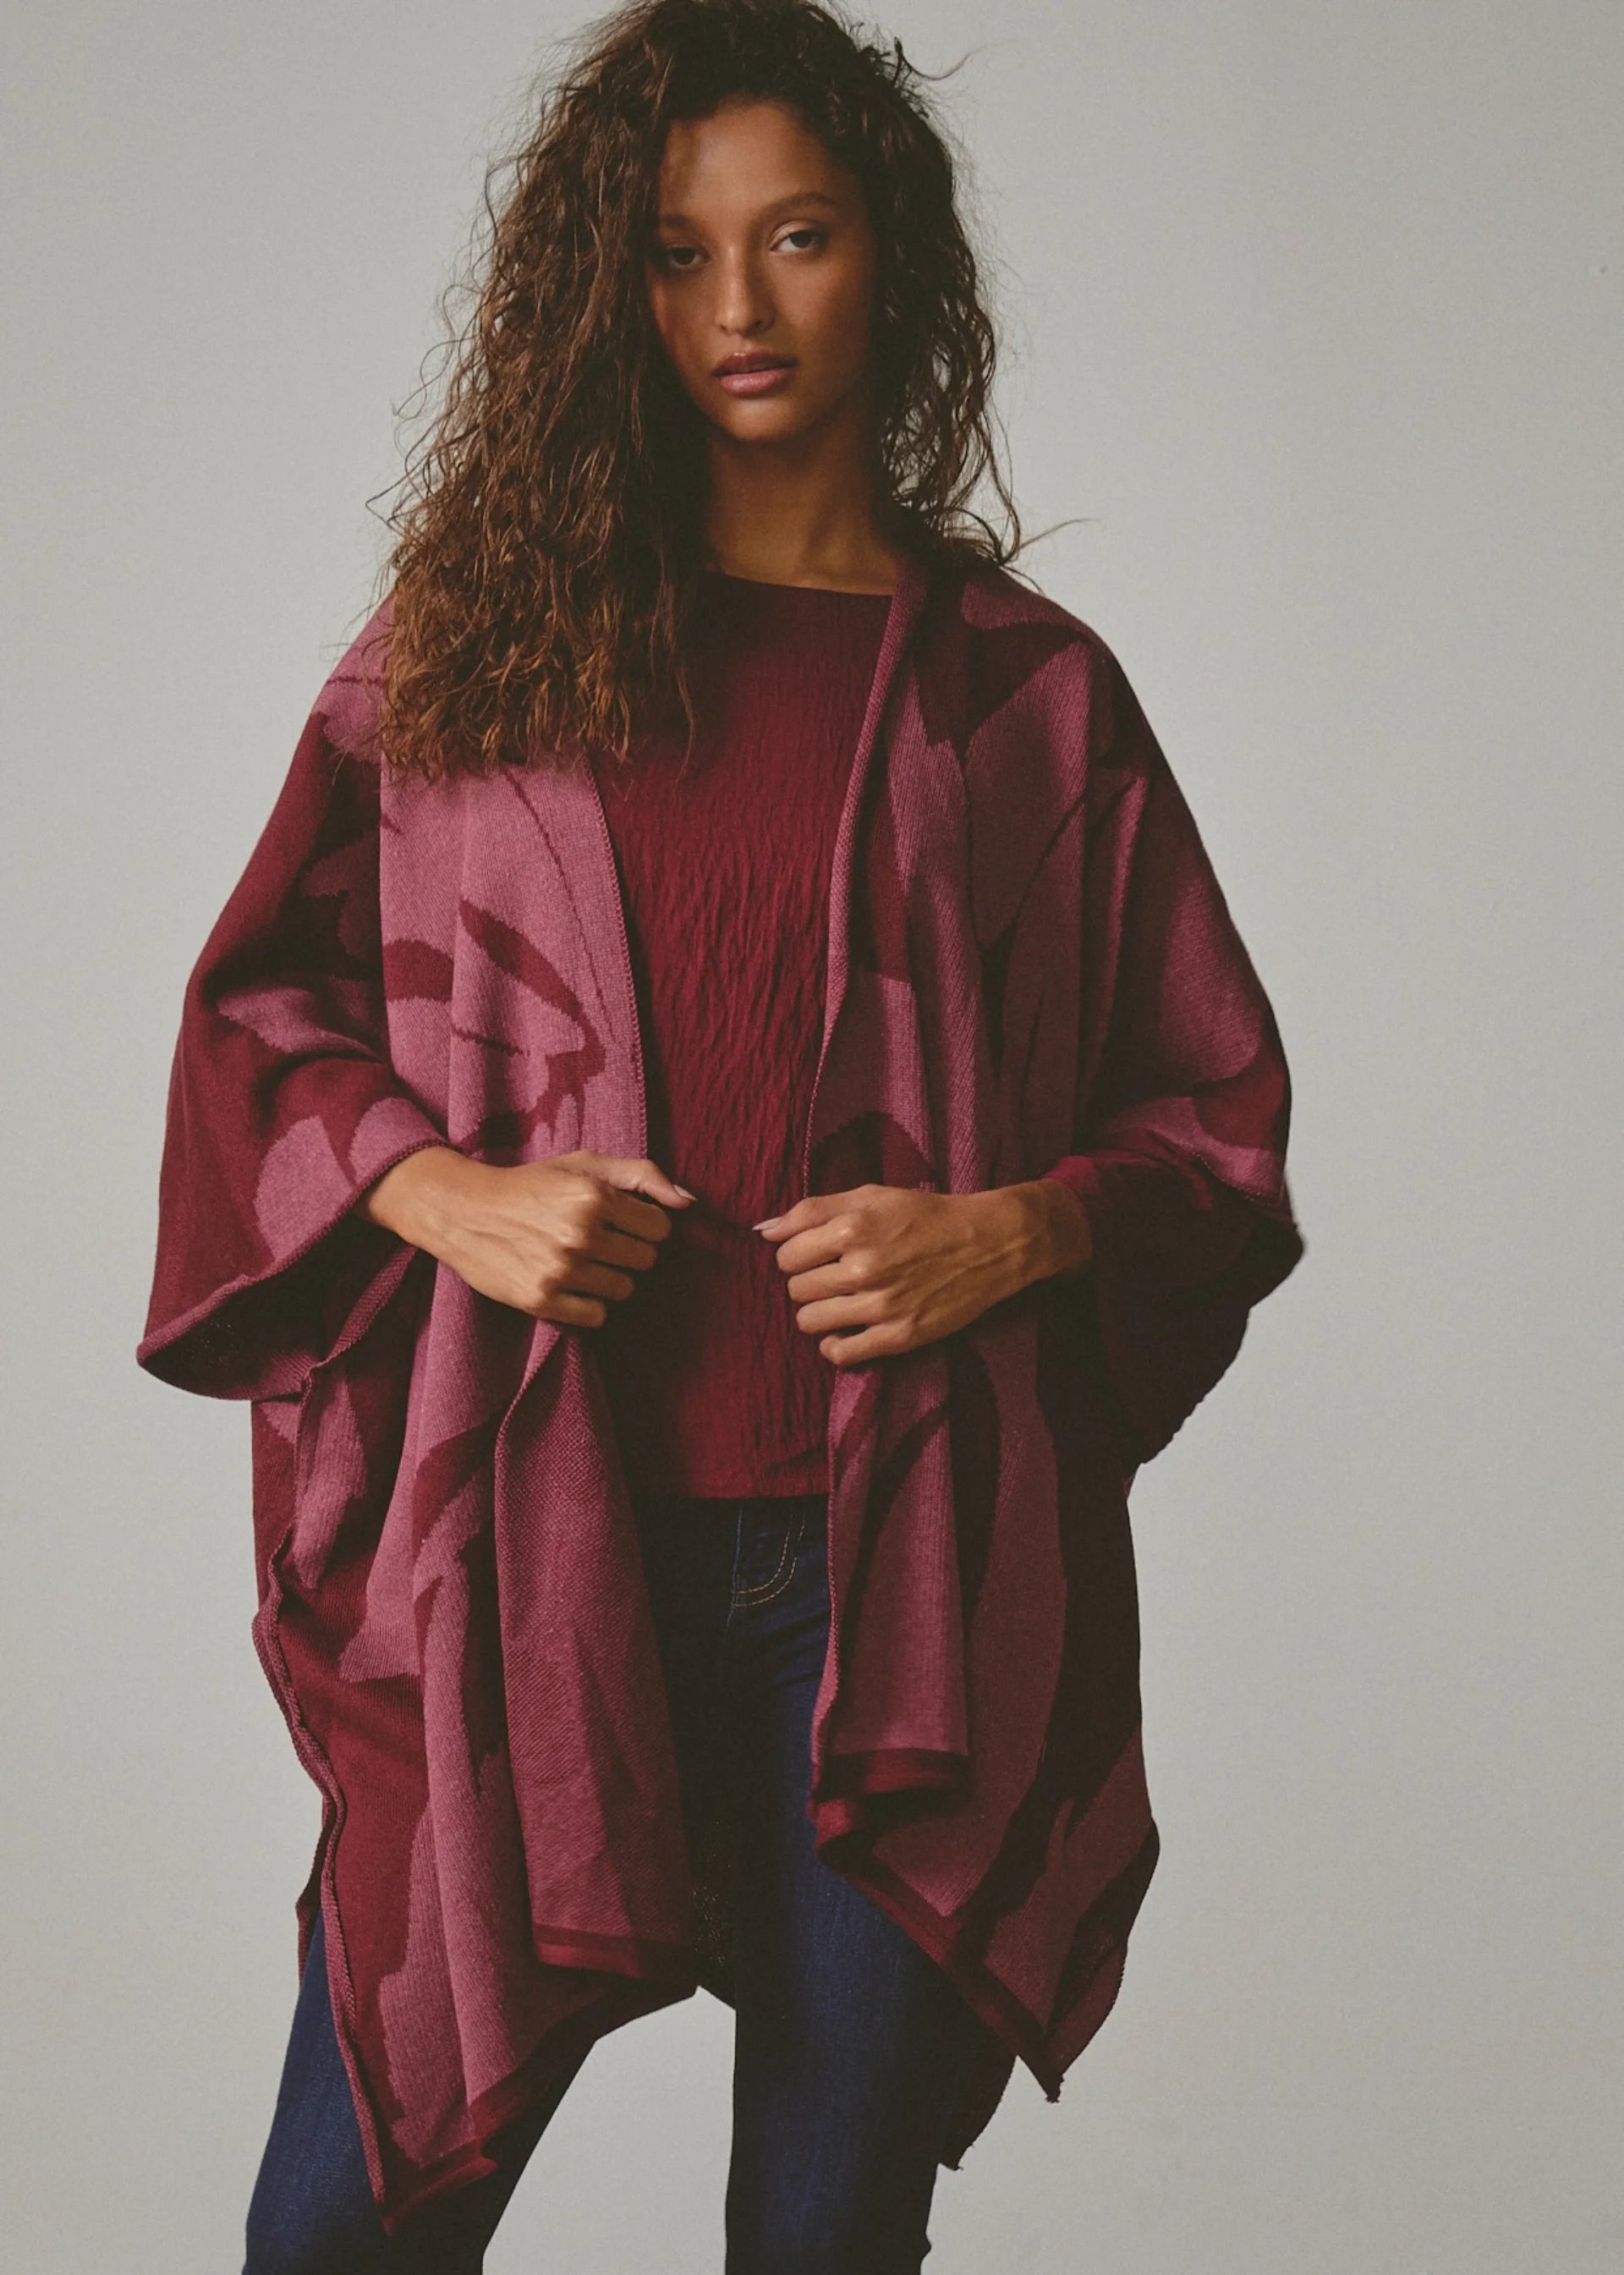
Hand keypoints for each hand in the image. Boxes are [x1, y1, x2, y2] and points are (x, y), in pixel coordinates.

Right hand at [362, 1147, 692, 1324]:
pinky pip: (597, 1316)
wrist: (463, 1210)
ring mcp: (560, 1270)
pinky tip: (569, 1283)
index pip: (659, 1228)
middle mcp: (579, 1233)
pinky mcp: (541, 1300)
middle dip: (629, 1250)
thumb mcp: (584, 1165)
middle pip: (646, 1261)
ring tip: (580, 1260)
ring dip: (609, 1277)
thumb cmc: (531, 1184)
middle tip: (599, 1241)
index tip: (621, 1221)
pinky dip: (588, 1304)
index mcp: (593, 1196)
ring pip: (624, 1289)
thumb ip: (642, 1175)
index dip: (643, 1224)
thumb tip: (689, 1202)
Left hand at [755, 1179, 1091, 1365]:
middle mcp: (864, 1267)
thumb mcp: (871, 1195)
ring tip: (841, 1302)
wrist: (988, 1243)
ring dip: (818, 1313)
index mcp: (853, 1226)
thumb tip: (763, 1231)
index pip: (786, 1254)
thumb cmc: (925, 1216)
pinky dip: (836, 1345)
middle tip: (834, 1276)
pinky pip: (840, 1354)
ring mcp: (881, 1305)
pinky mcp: (899, 1336)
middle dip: (808, 1282)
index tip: (818, 1254)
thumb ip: (812, 1209)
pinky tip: (849, 1329)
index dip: (797, 1254)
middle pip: (795, 1289)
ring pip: (808, 1322)